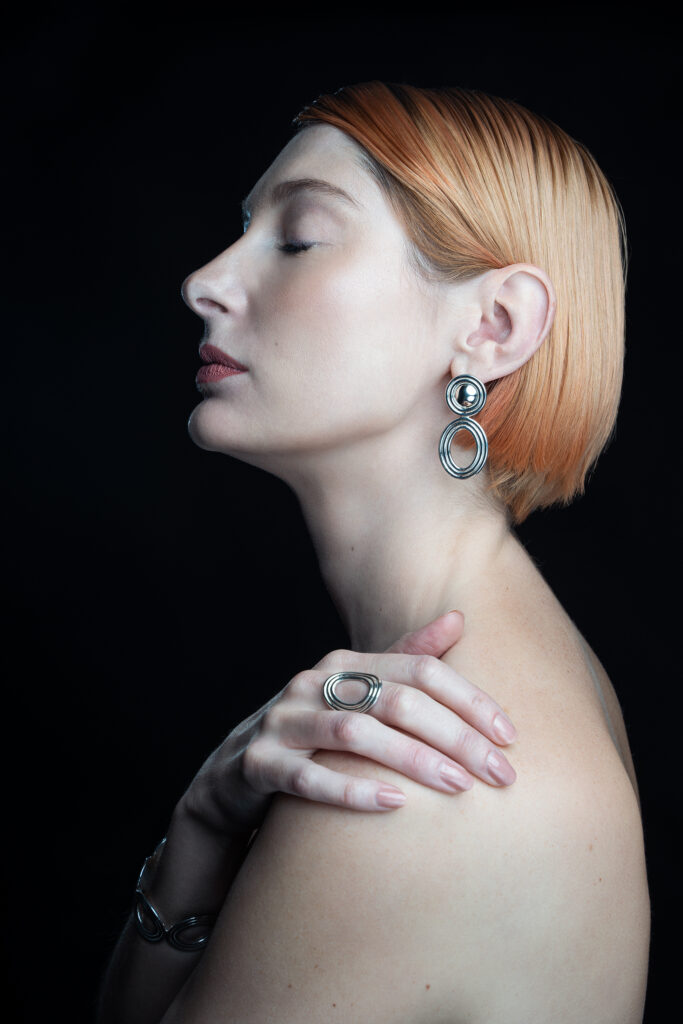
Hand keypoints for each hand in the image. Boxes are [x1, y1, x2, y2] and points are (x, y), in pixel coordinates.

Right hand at [178, 611, 516, 836]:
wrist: (231, 777)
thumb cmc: (310, 734)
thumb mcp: (356, 693)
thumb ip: (405, 658)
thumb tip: (459, 619)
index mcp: (343, 662)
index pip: (418, 668)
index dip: (467, 698)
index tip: (510, 734)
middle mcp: (312, 683)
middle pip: (394, 699)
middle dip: (454, 735)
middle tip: (500, 772)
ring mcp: (282, 721)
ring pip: (354, 733)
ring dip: (412, 759)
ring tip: (459, 786)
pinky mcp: (257, 763)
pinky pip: (307, 776)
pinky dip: (352, 790)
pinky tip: (395, 806)